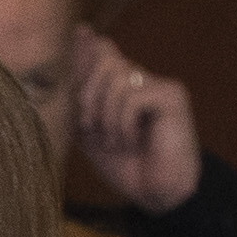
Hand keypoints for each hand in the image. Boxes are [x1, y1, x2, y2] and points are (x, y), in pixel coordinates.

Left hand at [69, 28, 202, 214]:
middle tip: (90, 128)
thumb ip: (78, 102)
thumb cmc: (126, 166)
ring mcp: (160, 85)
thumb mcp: (90, 134)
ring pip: (117, 77)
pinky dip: (123, 123)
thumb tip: (64, 69)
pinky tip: (132, 141)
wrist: (158, 194)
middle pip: (106, 59)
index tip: (78, 43)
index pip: (103, 49)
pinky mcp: (172, 96)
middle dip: (88, 96)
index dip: (85, 51)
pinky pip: (132, 96)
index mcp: (124, 86)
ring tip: (115, 142)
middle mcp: (143, 80)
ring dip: (106, 116)